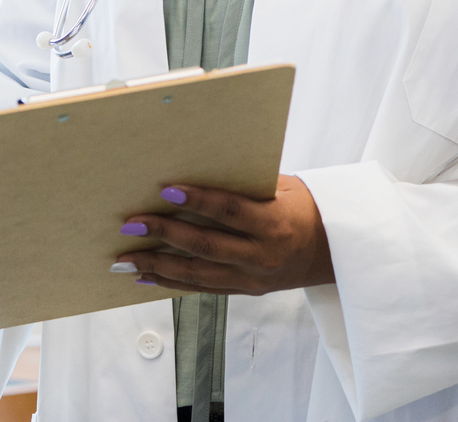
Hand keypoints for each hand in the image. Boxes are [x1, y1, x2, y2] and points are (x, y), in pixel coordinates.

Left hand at [112, 175, 334, 294]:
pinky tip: (146, 275)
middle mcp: (262, 256)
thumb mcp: (283, 187)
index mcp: (274, 223)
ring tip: (125, 259)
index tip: (166, 190)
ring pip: (198, 274)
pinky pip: (203, 287)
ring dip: (157, 265)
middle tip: (131, 226)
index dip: (198, 201)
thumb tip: (197, 166)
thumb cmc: (303, 207)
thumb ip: (245, 184)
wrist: (331, 250)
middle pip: (205, 246)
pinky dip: (171, 282)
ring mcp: (252, 278)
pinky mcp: (245, 290)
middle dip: (164, 235)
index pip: (230, 211)